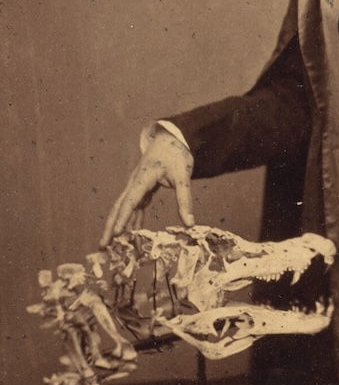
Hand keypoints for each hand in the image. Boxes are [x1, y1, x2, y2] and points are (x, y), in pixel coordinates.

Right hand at [100, 128, 194, 246]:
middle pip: (118, 207)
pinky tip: (132, 233)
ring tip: (110, 245)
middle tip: (102, 246)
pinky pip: (134, 206)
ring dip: (117, 225)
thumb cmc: (176, 154)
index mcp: (142, 178)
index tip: (116, 233)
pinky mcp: (142, 188)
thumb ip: (185, 200)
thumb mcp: (183, 176)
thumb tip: (189, 224)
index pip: (131, 201)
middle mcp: (134, 183)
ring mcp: (136, 185)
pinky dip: (132, 219)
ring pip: (123, 208)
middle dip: (109, 227)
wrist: (170, 138)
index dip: (123, 218)